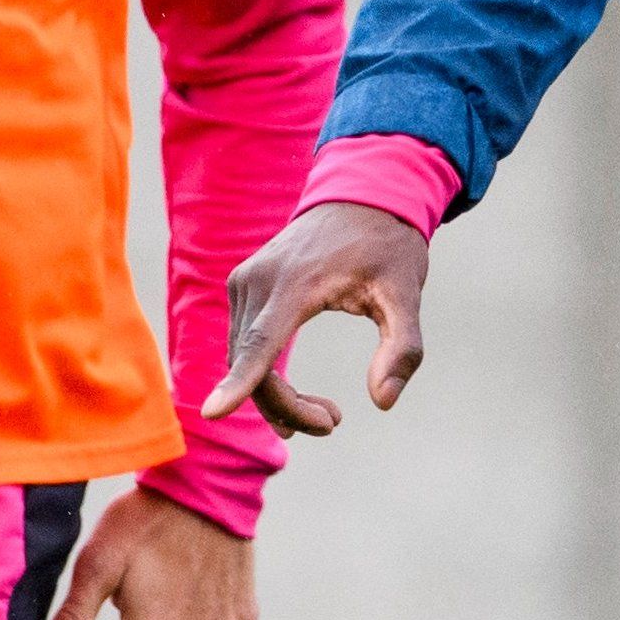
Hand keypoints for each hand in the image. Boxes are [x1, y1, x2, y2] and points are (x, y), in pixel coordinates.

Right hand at [202, 201, 428, 438]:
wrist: (361, 196)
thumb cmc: (386, 246)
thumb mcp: (407, 293)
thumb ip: (403, 348)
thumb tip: (383, 402)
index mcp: (296, 283)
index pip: (261, 343)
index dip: (239, 384)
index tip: (212, 413)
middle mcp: (259, 280)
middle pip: (252, 365)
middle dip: (288, 408)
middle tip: (334, 423)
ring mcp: (244, 281)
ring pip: (243, 359)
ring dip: (277, 398)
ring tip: (328, 414)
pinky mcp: (242, 285)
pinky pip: (243, 344)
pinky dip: (263, 375)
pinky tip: (295, 395)